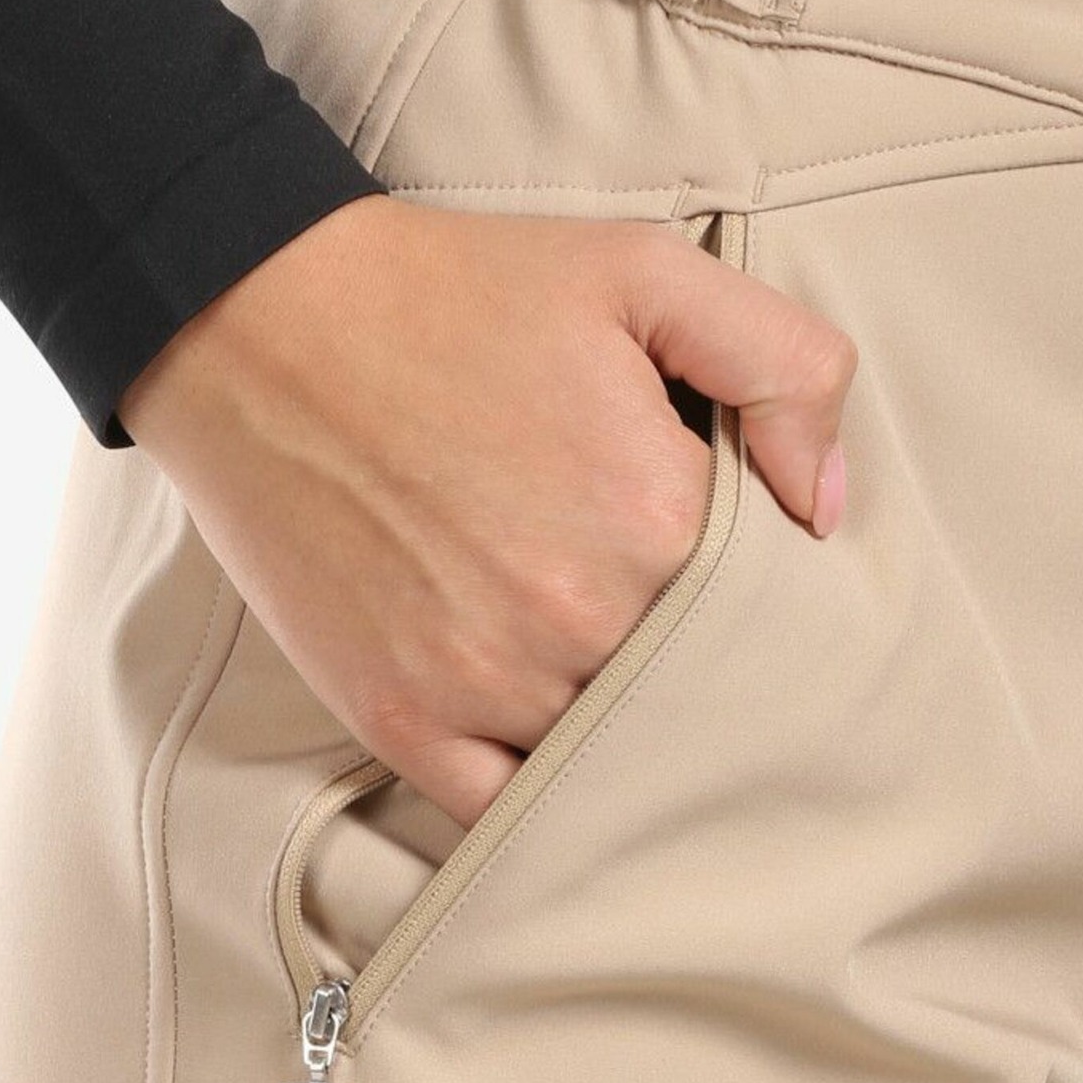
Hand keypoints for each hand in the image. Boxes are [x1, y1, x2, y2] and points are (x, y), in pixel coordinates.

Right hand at [118, 195, 855, 829]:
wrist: (256, 325)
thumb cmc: (451, 293)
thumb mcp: (642, 271)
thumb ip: (782, 367)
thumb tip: (826, 509)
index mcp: (654, 515)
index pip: (766, 607)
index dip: (757, 589)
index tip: (728, 570)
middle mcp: (578, 619)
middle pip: (691, 691)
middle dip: (692, 661)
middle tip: (658, 617)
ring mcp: (483, 683)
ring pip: (608, 758)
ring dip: (621, 731)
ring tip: (594, 666)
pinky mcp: (400, 722)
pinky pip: (504, 812)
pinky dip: (535, 794)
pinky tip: (543, 751)